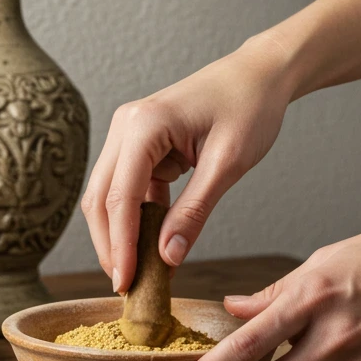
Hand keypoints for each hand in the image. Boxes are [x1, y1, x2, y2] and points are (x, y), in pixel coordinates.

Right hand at [80, 35, 294, 292]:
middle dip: (110, 245)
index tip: (125, 283)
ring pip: (107, 198)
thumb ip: (194, 211)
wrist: (260, 73)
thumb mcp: (227, 164)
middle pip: (100, 200)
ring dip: (119, 235)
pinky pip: (127, 191)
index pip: (119, 197)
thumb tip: (167, 258)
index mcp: (143, 125)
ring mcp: (127, 135)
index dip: (120, 245)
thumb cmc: (250, 107)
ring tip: (136, 272)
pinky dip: (136, 220)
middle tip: (126, 287)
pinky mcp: (138, 147)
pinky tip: (150, 247)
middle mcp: (124, 127)